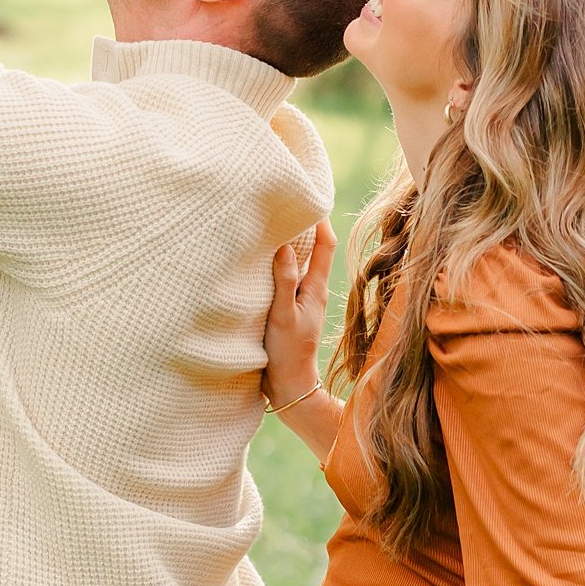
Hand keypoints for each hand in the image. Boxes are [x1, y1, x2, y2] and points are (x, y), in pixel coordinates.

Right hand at [263, 218, 334, 408]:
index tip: (307, 198)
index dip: (319, 220)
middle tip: (284, 205)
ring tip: (269, 226)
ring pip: (297, 264)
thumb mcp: (284, 315)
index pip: (325, 244)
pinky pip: (284, 279)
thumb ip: (285, 280)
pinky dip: (276, 265)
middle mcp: (310, 290)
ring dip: (287, 245)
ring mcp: (298, 301)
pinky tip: (259, 262)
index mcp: (316, 288)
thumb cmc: (287, 352)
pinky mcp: (286, 310)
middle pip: (312, 249)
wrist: (287, 387)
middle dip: (301, 226)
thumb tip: (286, 244)